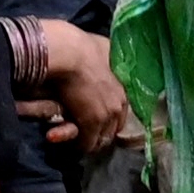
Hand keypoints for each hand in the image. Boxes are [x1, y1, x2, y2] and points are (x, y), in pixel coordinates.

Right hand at [30, 19, 136, 151]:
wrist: (69, 53)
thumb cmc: (81, 47)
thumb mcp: (104, 49)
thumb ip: (108, 57)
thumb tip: (106, 52)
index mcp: (124, 88)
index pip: (121, 113)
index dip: (109, 119)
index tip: (98, 121)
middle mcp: (120, 104)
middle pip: (114, 128)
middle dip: (102, 133)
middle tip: (87, 134)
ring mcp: (107, 115)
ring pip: (102, 137)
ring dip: (91, 140)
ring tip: (78, 142)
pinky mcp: (91, 123)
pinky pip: (87, 143)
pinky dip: (79, 145)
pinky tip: (72, 145)